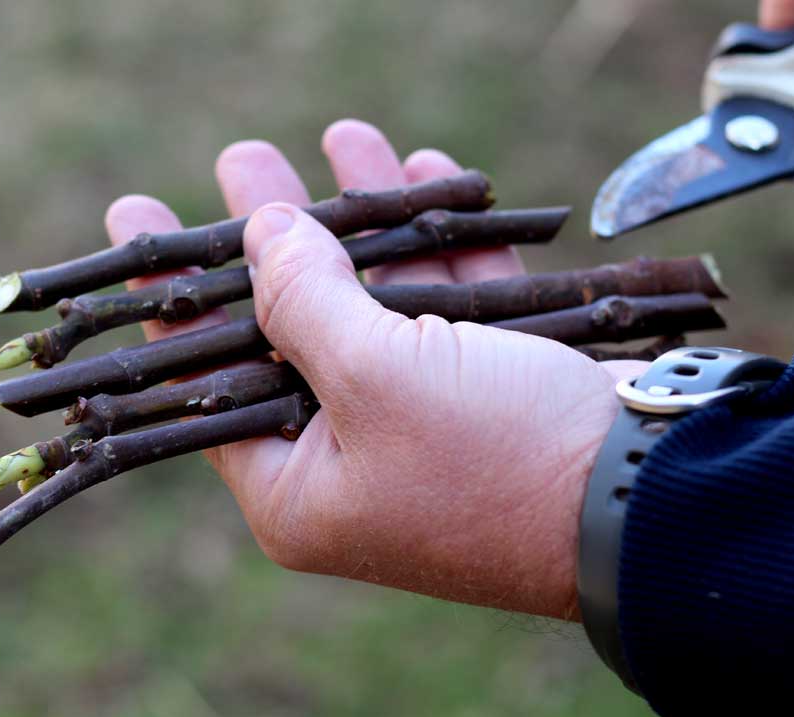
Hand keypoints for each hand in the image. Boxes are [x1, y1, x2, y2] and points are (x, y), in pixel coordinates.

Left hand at [104, 120, 638, 618]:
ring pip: (380, 302)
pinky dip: (441, 242)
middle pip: (295, 327)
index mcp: (299, 487)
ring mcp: (426, 425)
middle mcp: (353, 460)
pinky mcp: (492, 392)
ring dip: (369, 219)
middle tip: (246, 158)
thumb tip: (262, 234)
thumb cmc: (493, 458)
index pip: (207, 377)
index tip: (138, 217)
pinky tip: (424, 172)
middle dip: (278, 235)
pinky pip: (451, 305)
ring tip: (345, 134)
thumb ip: (303, 302)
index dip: (173, 292)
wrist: (655, 506)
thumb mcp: (376, 378)